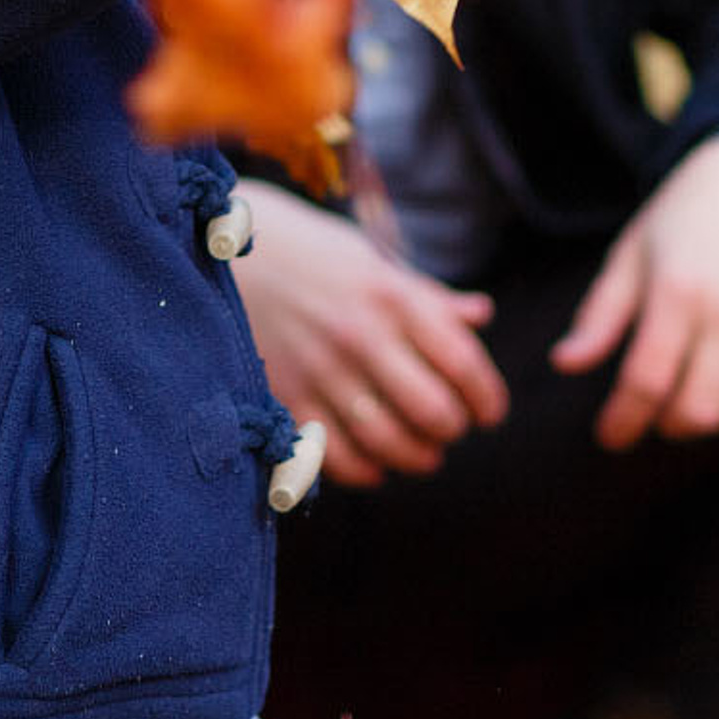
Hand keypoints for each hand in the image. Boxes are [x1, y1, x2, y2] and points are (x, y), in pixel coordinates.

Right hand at [225, 178, 507, 484]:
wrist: (229, 248)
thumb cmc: (312, 253)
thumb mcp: (372, 261)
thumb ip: (427, 297)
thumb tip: (481, 315)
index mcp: (390, 296)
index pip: (463, 363)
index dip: (488, 398)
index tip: (489, 411)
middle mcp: (359, 333)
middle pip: (433, 412)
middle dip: (453, 430)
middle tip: (450, 428)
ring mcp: (319, 368)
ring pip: (389, 442)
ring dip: (416, 457)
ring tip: (421, 451)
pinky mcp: (285, 394)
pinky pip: (337, 455)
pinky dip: (366, 470)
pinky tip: (374, 460)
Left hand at [550, 135, 718, 451]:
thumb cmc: (685, 215)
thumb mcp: (630, 252)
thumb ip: (600, 314)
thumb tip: (564, 363)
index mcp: (677, 292)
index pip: (646, 380)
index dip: (622, 420)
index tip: (607, 436)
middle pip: (695, 410)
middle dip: (662, 424)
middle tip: (647, 410)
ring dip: (707, 422)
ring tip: (686, 399)